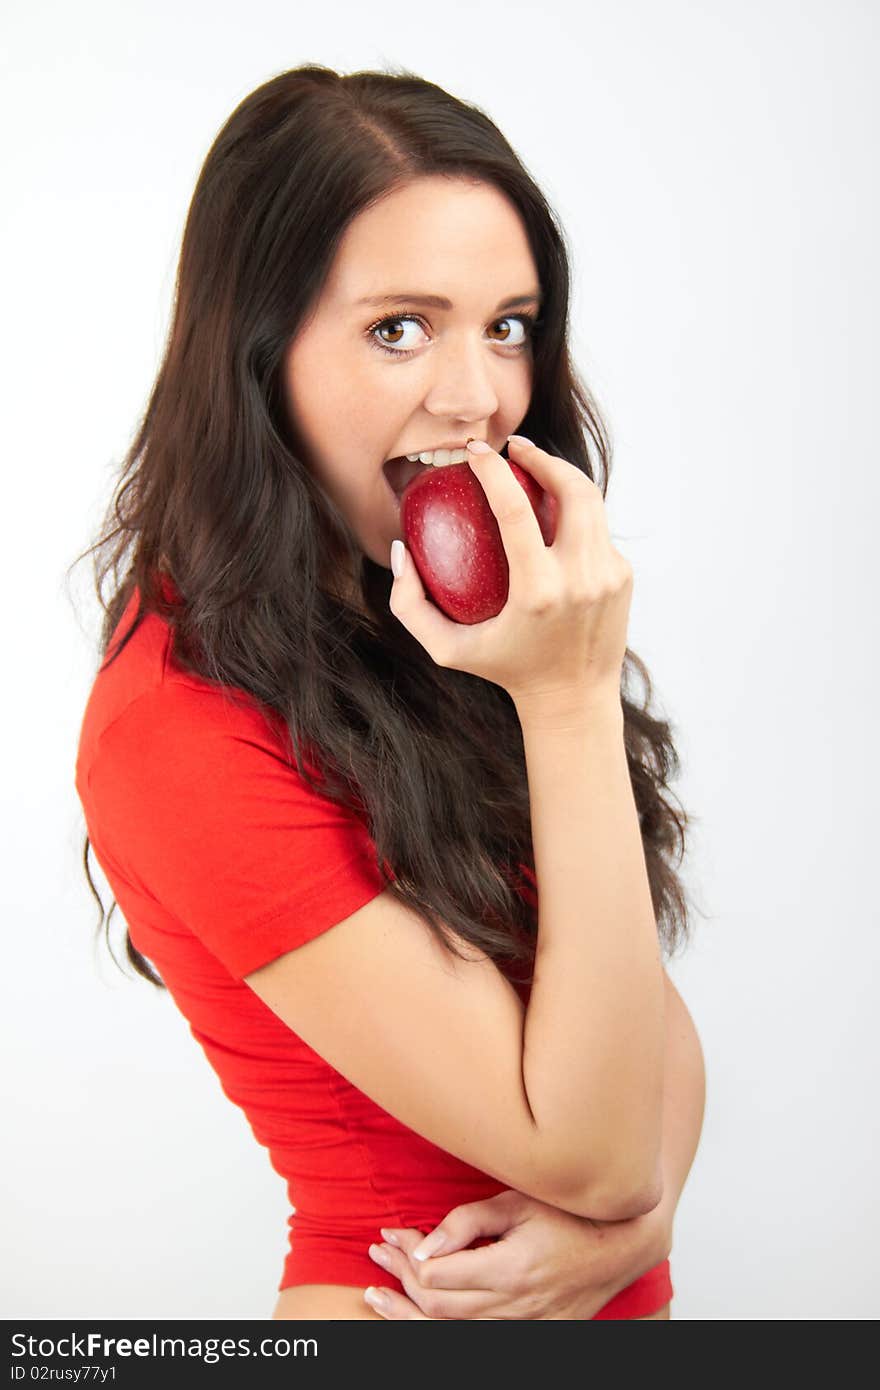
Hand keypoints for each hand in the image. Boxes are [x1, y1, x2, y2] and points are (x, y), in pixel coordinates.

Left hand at [363, 1188, 670, 1319]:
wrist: (620, 1245)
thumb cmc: (569, 1213)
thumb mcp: (518, 1202)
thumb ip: (469, 1220)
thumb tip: (425, 1244)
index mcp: (514, 1268)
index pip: (440, 1276)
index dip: (407, 1256)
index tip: (389, 1234)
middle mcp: (517, 1306)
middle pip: (439, 1308)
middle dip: (400, 1282)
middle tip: (377, 1253)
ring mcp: (525, 1325)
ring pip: (452, 1331)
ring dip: (411, 1311)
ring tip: (377, 1295)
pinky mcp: (530, 1331)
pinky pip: (475, 1336)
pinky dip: (442, 1325)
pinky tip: (418, 1312)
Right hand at [389, 437, 633, 708]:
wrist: (573, 699)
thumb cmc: (504, 670)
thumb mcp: (447, 649)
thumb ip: (409, 605)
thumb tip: (400, 551)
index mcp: (538, 593)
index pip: (516, 511)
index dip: (494, 472)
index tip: (477, 452)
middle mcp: (580, 580)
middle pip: (572, 489)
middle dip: (543, 457)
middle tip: (514, 448)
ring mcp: (609, 576)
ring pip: (591, 502)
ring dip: (562, 475)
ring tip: (534, 466)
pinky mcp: (623, 577)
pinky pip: (596, 531)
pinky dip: (572, 514)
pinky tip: (550, 511)